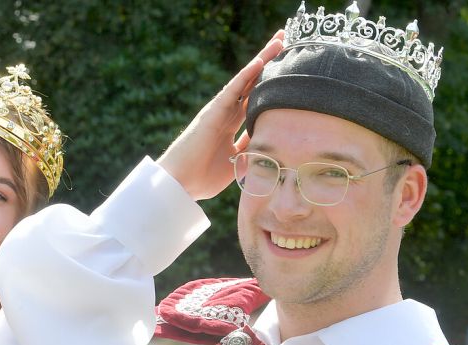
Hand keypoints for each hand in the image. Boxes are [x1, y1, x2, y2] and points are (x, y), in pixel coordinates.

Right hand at [158, 30, 284, 200]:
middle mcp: (226, 113)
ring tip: (279, 39)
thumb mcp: (235, 164)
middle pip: (252, 83)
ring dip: (263, 59)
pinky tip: (261, 60)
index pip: (255, 100)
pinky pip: (233, 89)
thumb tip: (270, 147)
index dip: (270, 85)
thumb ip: (250, 152)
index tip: (287, 73)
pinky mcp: (214, 111)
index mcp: (230, 126)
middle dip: (269, 63)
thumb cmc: (202, 177)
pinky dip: (247, 74)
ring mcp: (220, 110)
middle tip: (285, 41)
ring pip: (246, 79)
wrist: (180, 183)